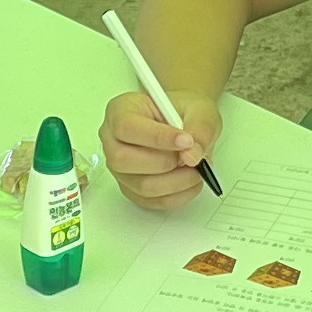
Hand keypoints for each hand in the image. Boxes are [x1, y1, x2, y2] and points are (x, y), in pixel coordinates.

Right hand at [100, 87, 222, 210]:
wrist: (185, 124)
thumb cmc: (184, 111)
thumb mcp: (199, 109)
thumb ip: (199, 128)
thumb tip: (192, 156)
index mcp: (121, 110)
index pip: (126, 127)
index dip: (157, 137)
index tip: (187, 141)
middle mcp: (112, 140)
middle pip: (123, 160)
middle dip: (165, 162)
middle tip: (192, 157)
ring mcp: (120, 168)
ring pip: (140, 185)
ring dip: (176, 182)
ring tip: (197, 170)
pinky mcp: (132, 189)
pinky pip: (151, 201)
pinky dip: (177, 196)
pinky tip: (191, 182)